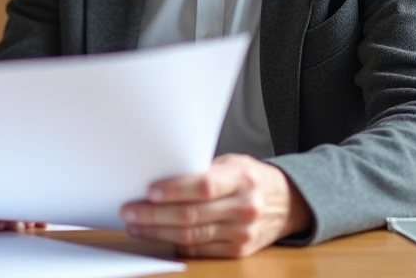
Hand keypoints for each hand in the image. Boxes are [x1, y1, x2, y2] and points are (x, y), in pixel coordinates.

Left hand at [120, 154, 311, 257]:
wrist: (286, 203)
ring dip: (158, 231)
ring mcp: (243, 233)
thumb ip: (203, 171)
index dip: (175, 190)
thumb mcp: (232, 163)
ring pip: (191, 236)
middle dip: (155, 215)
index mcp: (242, 179)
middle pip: (192, 215)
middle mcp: (245, 208)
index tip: (149, 191)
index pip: (204, 186)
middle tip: (129, 211)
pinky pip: (199, 250)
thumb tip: (160, 177)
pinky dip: (175, 244)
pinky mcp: (238, 251)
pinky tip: (157, 236)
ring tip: (135, 225)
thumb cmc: (250, 178)